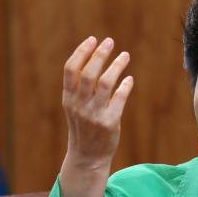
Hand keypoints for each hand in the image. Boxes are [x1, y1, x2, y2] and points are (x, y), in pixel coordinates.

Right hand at [62, 36, 133, 166]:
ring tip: (125, 55)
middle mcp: (79, 105)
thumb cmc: (83, 127)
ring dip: (117, 66)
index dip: (81, 52)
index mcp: (68, 99)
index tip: (92, 39)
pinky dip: (125, 86)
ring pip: (106, 83)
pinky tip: (129, 80)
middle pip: (89, 73)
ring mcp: (94, 115)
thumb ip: (79, 87)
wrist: (87, 157)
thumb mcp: (74, 107)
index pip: (70, 70)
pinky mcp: (109, 123)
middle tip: (110, 42)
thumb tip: (93, 58)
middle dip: (100, 54)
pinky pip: (119, 98)